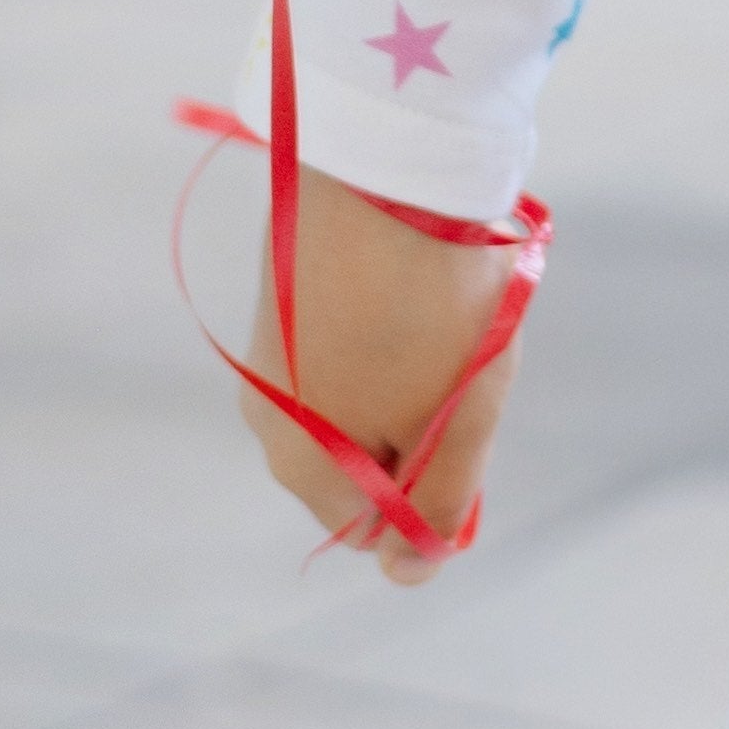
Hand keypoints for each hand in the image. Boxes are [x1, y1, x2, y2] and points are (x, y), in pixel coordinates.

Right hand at [236, 167, 523, 585]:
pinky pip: (346, 338)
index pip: (375, 524)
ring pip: (360, 393)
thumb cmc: (431, 297)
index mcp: (301, 465)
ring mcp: (270, 352)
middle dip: (421, 421)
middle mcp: (265, 418)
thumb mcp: (458, 417)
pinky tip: (410, 271)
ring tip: (436, 303)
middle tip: (457, 355)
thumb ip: (436, 508)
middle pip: (366, 456)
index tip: (463, 415)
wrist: (382, 154)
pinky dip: (387, 319)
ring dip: (409, 366)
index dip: (433, 487)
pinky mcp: (282, 293)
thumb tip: (406, 574)